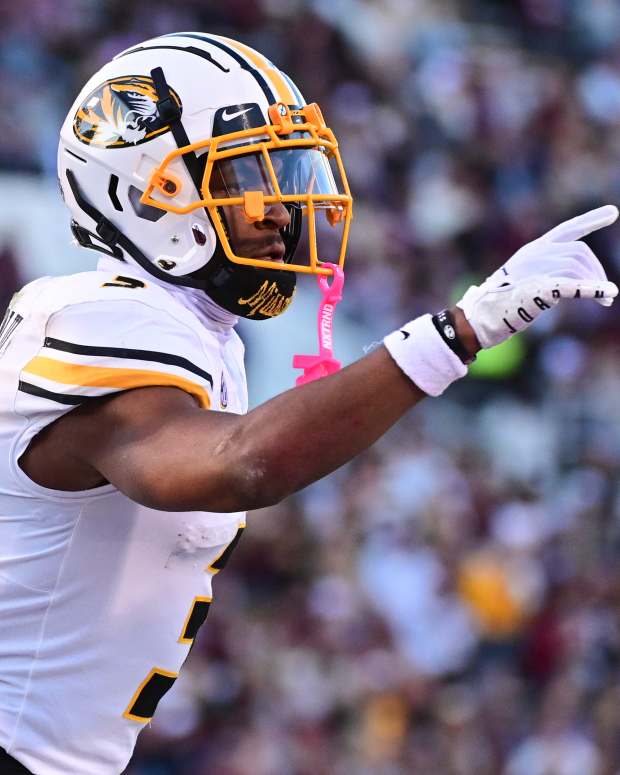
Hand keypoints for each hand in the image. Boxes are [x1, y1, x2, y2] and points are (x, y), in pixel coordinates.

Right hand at [456, 205, 618, 349]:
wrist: (479, 315)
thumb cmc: (500, 302)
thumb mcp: (525, 278)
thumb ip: (548, 273)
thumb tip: (577, 280)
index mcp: (533, 250)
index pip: (567, 229)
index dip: (591, 220)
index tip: (612, 212)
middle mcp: (536, 254)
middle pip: (579, 252)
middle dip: (597, 270)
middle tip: (608, 291)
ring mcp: (537, 269)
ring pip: (578, 267)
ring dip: (596, 283)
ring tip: (606, 300)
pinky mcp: (540, 288)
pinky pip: (572, 286)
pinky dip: (594, 289)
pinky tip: (608, 294)